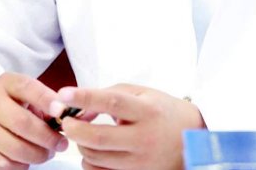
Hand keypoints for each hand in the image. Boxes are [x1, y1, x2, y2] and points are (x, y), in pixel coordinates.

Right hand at [0, 72, 69, 169]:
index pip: (28, 88)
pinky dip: (19, 165)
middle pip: (22, 123)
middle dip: (47, 137)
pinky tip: (27, 160)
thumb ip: (56, 104)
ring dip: (37, 155)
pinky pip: (2, 163)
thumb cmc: (18, 106)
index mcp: (8, 83)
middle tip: (62, 145)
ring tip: (47, 153)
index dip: (47, 100)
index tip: (62, 112)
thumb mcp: (33, 97)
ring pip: (13, 147)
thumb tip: (86, 114)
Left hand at [51, 84, 205, 169]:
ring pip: (96, 158)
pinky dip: (89, 161)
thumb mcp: (143, 94)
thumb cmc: (163, 112)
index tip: (64, 94)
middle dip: (74, 129)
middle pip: (98, 138)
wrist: (192, 140)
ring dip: (81, 144)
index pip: (112, 103)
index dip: (85, 98)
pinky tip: (94, 150)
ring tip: (83, 133)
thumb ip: (111, 95)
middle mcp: (144, 138)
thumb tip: (81, 107)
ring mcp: (140, 162)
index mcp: (147, 111)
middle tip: (65, 120)